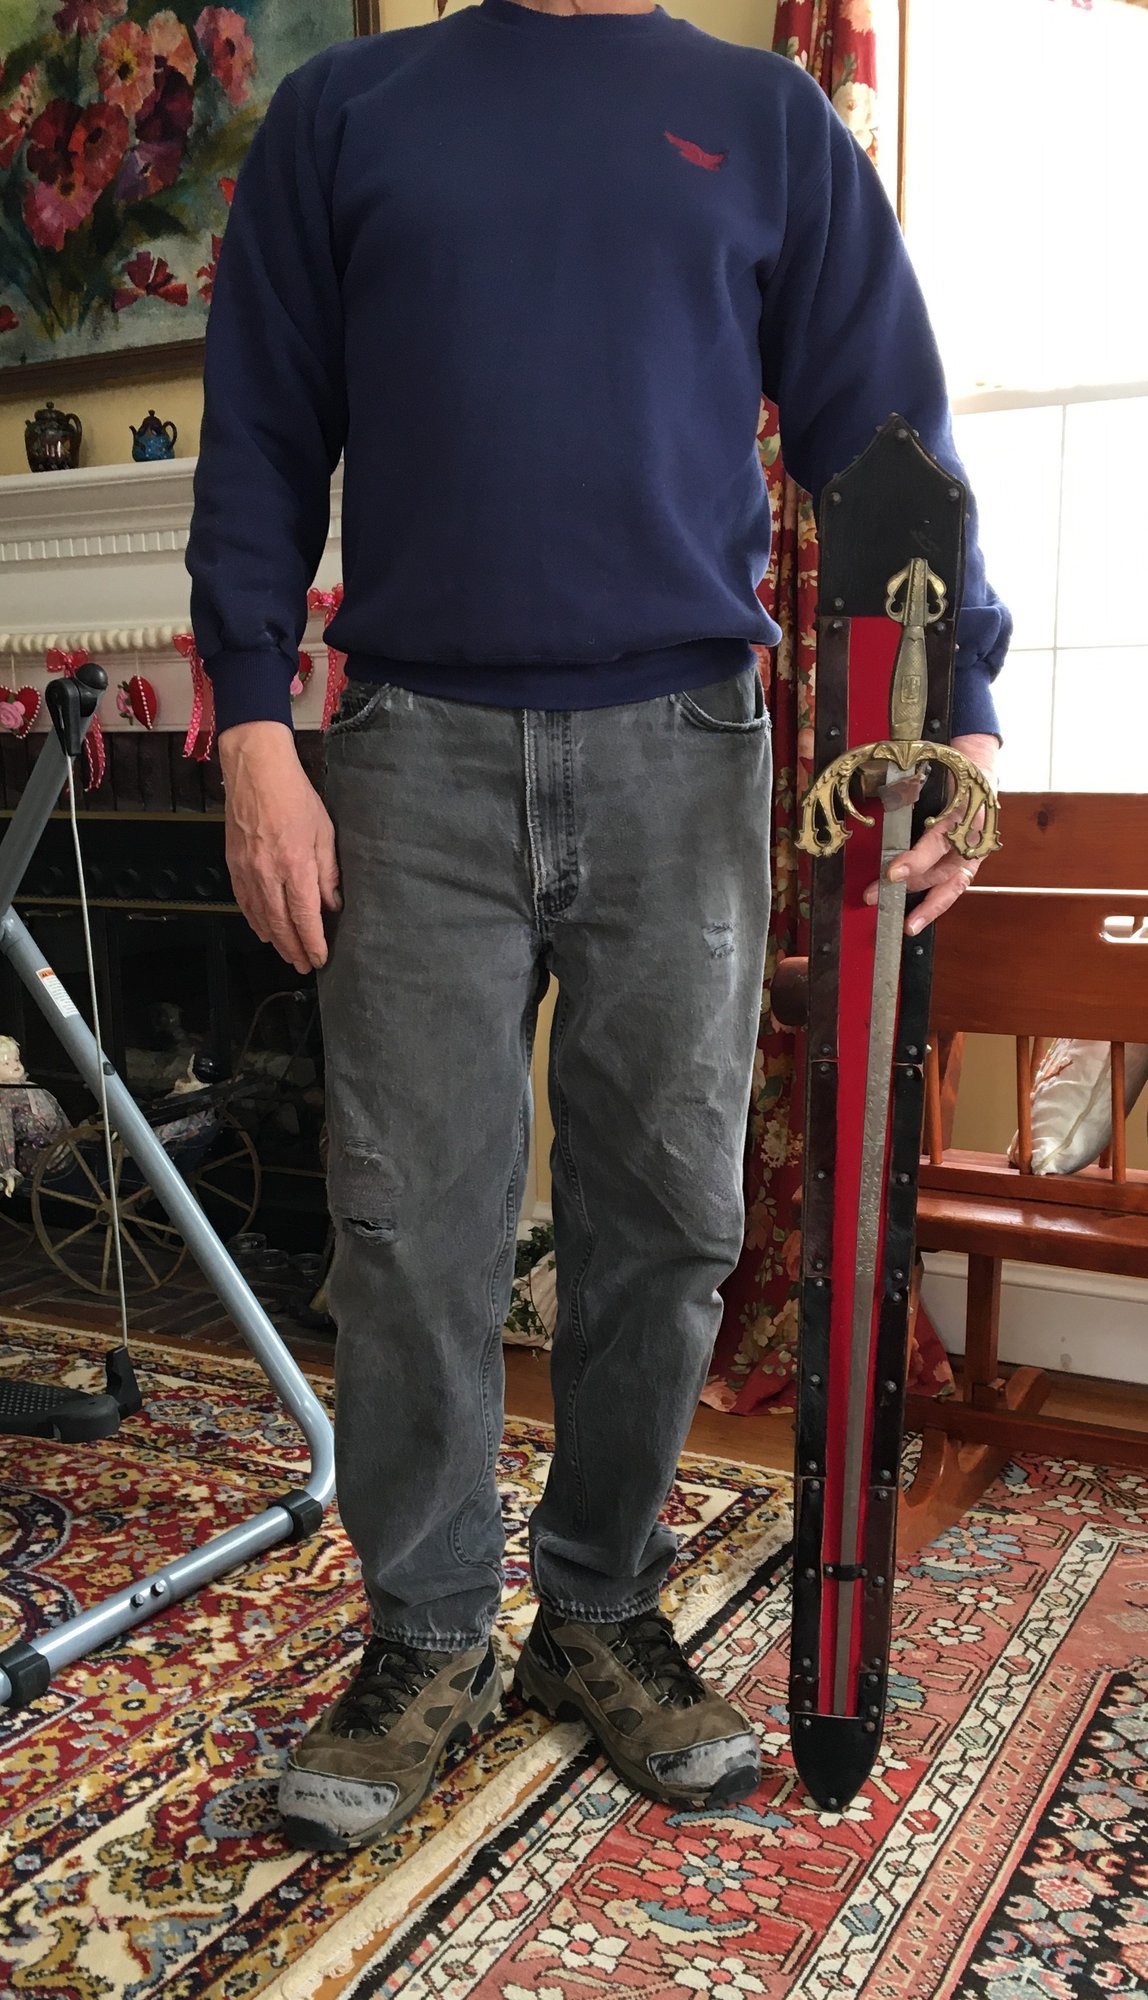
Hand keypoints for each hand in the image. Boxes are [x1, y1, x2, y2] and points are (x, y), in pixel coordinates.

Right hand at [219, 721, 339, 973]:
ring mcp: (248, 871)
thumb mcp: (324, 833)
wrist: (256, 770)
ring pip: (260, 917)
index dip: (312, 942)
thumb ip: (328, 873)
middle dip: (294, 949)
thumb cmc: (295, 796)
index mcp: (295, 866)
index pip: (304, 917)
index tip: (320, 959)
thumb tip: (331, 904)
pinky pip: (244, 901)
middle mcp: (269, 874)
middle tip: (304, 966)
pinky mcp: (234, 864)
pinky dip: (254, 920)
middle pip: (281, 924)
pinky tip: (263, 930)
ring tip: (287, 955)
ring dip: (275, 940)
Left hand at [863, 732, 998, 936]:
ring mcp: (974, 849)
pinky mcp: (970, 860)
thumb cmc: (950, 764)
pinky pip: (954, 885)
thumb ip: (902, 784)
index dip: (916, 860)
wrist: (978, 761)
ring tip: (907, 926)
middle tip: (874, 894)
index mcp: (965, 809)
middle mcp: (972, 833)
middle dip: (908, 884)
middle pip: (943, 868)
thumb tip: (859, 788)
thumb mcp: (928, 767)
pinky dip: (936, 903)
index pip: (940, 842)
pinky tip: (916, 918)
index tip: (892, 873)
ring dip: (929, 906)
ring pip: (953, 884)